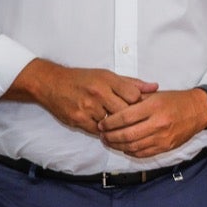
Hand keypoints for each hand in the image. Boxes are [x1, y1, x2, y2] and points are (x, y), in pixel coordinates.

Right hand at [7, 59, 156, 134]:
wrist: (52, 84)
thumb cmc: (82, 79)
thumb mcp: (107, 75)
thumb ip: (132, 83)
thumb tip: (155, 87)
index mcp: (107, 80)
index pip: (134, 95)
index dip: (139, 103)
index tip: (139, 106)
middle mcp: (98, 93)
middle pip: (125, 111)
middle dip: (130, 117)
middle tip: (133, 121)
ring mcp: (88, 107)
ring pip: (112, 123)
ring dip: (116, 126)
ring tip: (119, 125)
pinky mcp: (79, 119)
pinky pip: (98, 131)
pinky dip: (103, 131)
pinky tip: (105, 128)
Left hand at [98, 88, 206, 158]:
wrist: (198, 110)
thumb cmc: (176, 100)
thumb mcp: (155, 94)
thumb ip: (135, 100)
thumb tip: (115, 108)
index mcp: (154, 106)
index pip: (125, 117)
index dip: (109, 122)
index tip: (102, 123)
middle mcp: (158, 123)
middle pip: (126, 134)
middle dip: (110, 136)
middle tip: (102, 135)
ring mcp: (162, 137)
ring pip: (133, 147)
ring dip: (118, 146)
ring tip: (110, 142)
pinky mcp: (166, 147)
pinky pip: (143, 153)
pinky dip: (131, 152)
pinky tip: (124, 148)